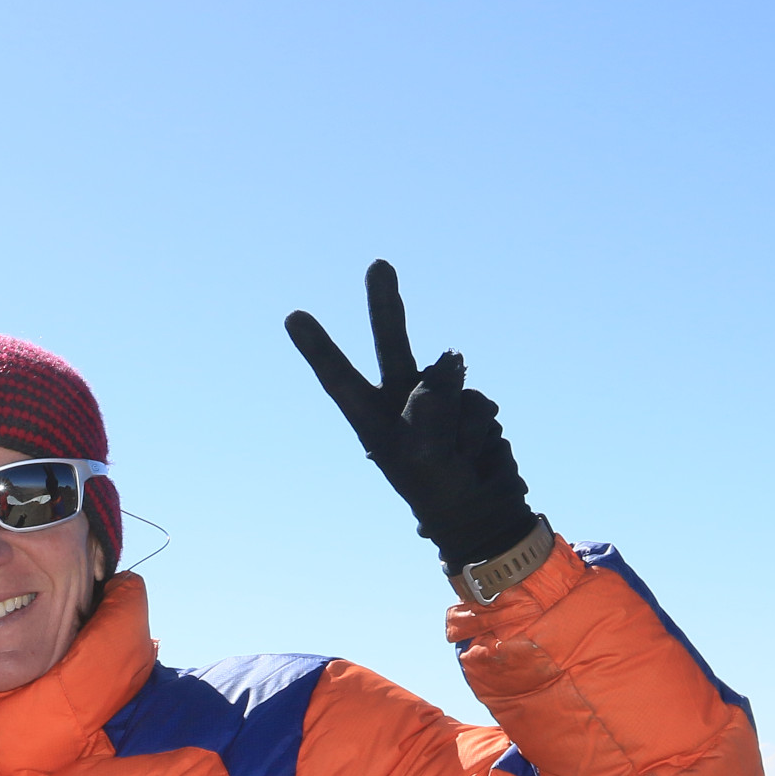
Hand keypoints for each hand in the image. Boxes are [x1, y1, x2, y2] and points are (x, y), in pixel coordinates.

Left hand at [285, 260, 540, 568]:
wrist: (482, 511)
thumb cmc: (439, 491)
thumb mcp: (424, 455)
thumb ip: (431, 403)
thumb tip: (449, 358)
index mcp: (371, 419)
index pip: (338, 379)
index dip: (318, 349)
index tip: (293, 317)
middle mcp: (399, 401)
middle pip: (391, 345)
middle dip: (387, 304)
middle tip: (377, 265)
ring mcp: (436, 399)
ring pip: (450, 383)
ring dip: (461, 420)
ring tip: (457, 455)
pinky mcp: (469, 402)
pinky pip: (478, 399)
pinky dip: (481, 423)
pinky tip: (477, 448)